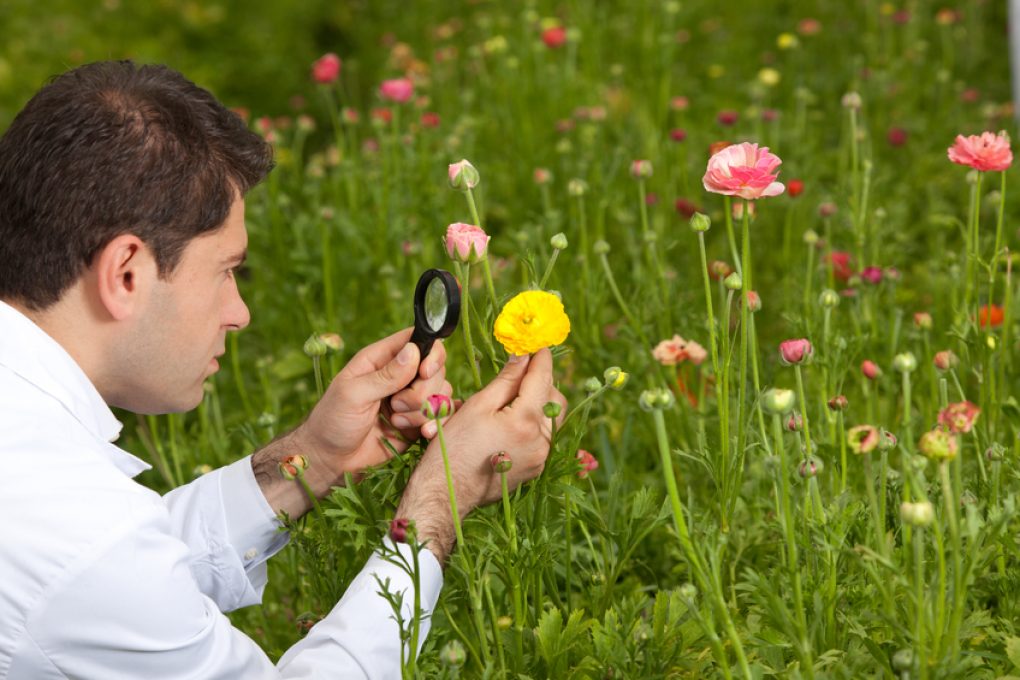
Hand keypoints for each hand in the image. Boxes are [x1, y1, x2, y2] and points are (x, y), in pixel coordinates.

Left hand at [292, 328, 451, 491]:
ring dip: (423, 412)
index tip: (424, 372)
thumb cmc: (332, 422)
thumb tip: (414, 350)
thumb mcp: (353, 395)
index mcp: (381, 360)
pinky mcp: (417, 422)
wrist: (331, 461)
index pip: (418, 340)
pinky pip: (442, 417)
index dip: (430, 353)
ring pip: (442, 394)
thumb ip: (385, 375)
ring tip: (397, 423)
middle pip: (436, 370)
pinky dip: (437, 425)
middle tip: (395, 406)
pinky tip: (422, 434)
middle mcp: (400, 376)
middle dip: (422, 391)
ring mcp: (411, 400)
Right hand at [396, 348, 565, 562]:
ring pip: (553, 419)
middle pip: (555, 398)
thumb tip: (523, 355)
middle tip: (520, 372)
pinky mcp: (536, 468)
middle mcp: (541, 441)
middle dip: (542, 381)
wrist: (446, 494)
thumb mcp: (477, 406)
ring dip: (539, 402)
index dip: (540, 358)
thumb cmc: (453, 448)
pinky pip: (544, 437)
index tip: (537, 344)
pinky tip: (512, 421)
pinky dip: (534, 423)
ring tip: (514, 397)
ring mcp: (541, 457)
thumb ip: (506, 380)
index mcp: (525, 421)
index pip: (542, 378)